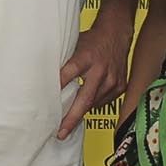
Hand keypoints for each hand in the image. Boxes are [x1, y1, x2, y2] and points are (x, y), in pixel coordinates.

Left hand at [57, 16, 132, 139]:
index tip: (47, 102)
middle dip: (71, 118)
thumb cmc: (92, 40)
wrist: (116, 33)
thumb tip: (46, 79)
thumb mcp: (75, 45)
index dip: (59, 86)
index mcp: (86, 57)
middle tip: (60, 132)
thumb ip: (64, 62)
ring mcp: (113, 79)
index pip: (70, 73)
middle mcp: (101, 70)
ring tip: (67, 125)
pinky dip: (93, 105)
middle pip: (84, 98)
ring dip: (80, 113)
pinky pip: (104, 101)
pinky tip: (84, 106)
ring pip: (94, 103)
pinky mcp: (120, 86)